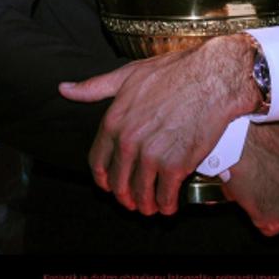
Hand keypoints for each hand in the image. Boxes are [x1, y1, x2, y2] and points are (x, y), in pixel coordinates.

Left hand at [59, 34, 261, 215]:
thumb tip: (65, 89)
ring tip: (151, 206)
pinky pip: (165, 197)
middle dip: (125, 196)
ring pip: (140, 194)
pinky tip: (169, 206)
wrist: (213, 78)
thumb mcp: (128, 74)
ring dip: (145, 205)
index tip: (111, 184)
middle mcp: (128, 141)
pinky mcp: (176, 165)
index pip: (98, 163)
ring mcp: (151, 155)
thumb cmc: (174, 72)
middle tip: (134, 200)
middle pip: (118, 183)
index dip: (104, 179)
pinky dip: (166, 206)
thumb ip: (95, 87)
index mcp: (114, 121)